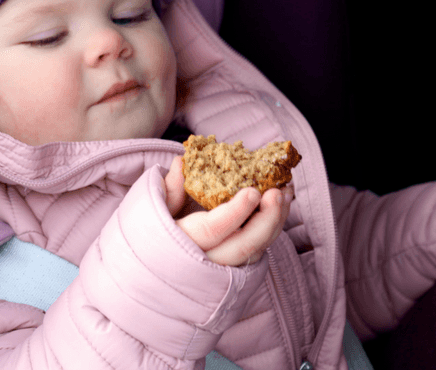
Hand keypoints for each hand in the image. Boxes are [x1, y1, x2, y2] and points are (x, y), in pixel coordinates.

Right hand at [164, 156, 293, 266]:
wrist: (149, 273)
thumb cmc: (151, 234)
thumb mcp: (152, 210)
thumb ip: (168, 189)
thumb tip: (181, 162)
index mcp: (182, 243)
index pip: (213, 230)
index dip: (236, 212)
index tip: (253, 191)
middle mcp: (205, 261)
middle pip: (243, 246)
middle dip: (267, 219)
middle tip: (278, 191)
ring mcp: (222, 269)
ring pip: (256, 251)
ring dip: (275, 221)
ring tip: (286, 192)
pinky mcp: (235, 270)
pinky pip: (258, 251)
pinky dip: (272, 228)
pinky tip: (280, 204)